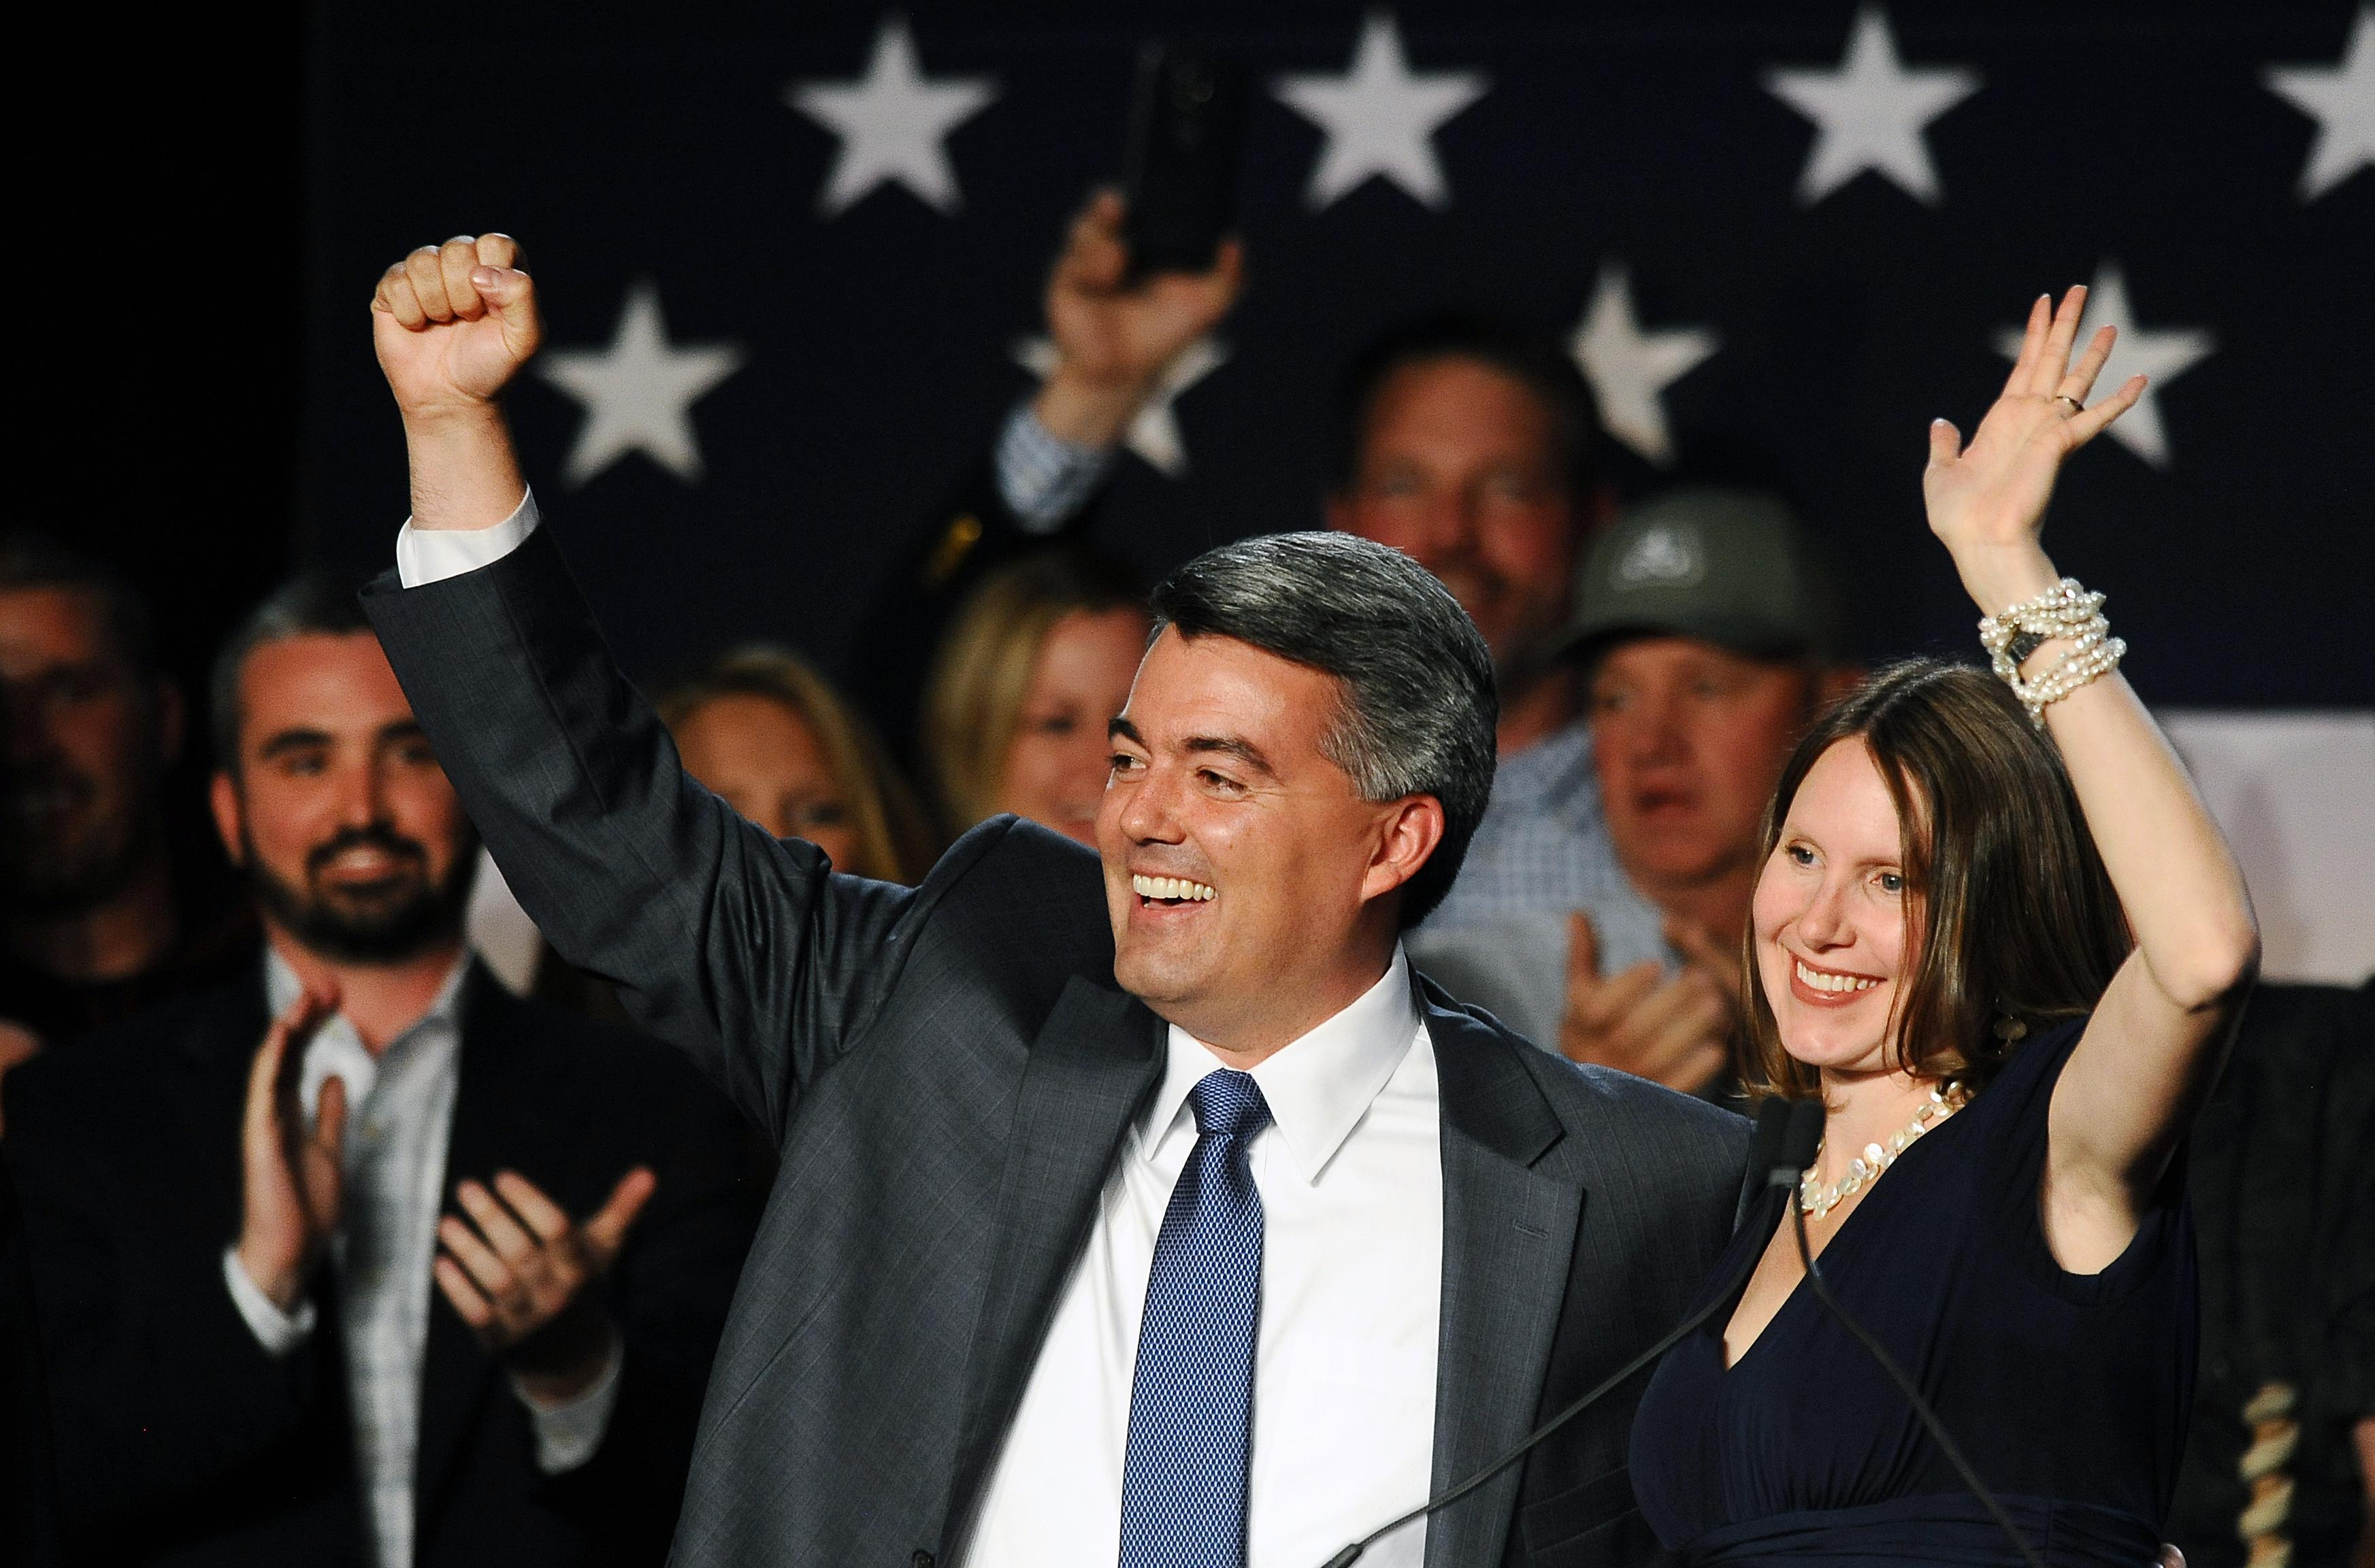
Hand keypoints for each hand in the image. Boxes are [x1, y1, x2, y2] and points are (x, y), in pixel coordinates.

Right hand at [235, 988, 346, 1312]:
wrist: (293, 1250)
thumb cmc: (306, 1206)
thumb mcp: (330, 1149)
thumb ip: (329, 1114)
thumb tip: (335, 1078)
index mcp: (289, 1112)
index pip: (299, 1057)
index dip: (314, 1024)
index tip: (335, 995)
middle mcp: (272, 1112)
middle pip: (284, 1053)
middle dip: (303, 1016)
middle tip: (326, 982)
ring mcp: (263, 1123)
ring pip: (270, 1066)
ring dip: (287, 1029)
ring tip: (306, 997)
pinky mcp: (260, 1139)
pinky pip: (263, 1093)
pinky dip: (270, 1061)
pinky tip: (282, 1034)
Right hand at [370, 234, 542, 424]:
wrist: (451, 398)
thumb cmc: (491, 366)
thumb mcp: (524, 338)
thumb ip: (522, 297)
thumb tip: (481, 273)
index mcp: (499, 268)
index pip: (495, 244)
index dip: (492, 278)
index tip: (492, 310)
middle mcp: (462, 264)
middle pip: (457, 249)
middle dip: (464, 295)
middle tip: (467, 321)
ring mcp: (427, 273)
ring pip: (423, 261)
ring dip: (436, 303)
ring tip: (444, 324)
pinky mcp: (394, 287)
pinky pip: (396, 280)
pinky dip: (410, 312)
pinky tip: (419, 326)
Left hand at [434, 1167, 654, 1403]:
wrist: (569, 1355)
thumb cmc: (581, 1283)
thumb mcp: (602, 1250)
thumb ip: (621, 1211)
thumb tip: (648, 1172)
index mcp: (580, 1267)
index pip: (556, 1229)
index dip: (528, 1201)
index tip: (503, 1176)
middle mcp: (556, 1293)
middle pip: (522, 1251)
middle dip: (492, 1217)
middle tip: (467, 1186)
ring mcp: (529, 1318)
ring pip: (496, 1281)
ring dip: (468, 1250)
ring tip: (447, 1221)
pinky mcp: (502, 1340)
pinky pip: (478, 1313)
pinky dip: (458, 1289)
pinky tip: (442, 1260)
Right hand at [1033, 190, 1242, 447]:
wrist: (1126, 373)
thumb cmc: (1165, 335)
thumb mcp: (1205, 307)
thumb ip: (1227, 277)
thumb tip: (1235, 243)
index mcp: (1148, 244)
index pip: (1145, 206)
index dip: (1148, 191)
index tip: (1155, 181)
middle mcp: (1115, 245)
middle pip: (1108, 209)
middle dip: (1109, 203)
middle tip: (1119, 204)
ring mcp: (1088, 262)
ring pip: (1086, 229)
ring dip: (1100, 234)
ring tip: (1119, 256)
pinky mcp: (1066, 282)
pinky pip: (1071, 262)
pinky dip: (1089, 267)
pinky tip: (1105, 279)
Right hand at [1559, 913, 1733, 1093]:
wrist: (1592, 1093)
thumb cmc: (1593, 1028)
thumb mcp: (1582, 994)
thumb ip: (1583, 957)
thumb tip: (1577, 914)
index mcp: (1578, 1027)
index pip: (1597, 1008)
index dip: (1626, 986)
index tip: (1656, 965)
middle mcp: (1596, 1057)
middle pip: (1630, 1032)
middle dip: (1668, 1003)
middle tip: (1702, 978)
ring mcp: (1623, 1082)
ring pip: (1656, 1058)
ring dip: (1688, 1030)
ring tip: (1717, 1005)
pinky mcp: (1649, 1103)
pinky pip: (1673, 1089)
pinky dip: (1695, 1069)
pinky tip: (1717, 1047)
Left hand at [1922, 284, 2145, 613]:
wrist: (1978, 543)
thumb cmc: (1960, 519)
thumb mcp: (1940, 473)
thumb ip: (1944, 445)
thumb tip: (1941, 422)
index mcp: (2001, 423)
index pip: (2023, 367)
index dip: (2033, 334)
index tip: (2043, 301)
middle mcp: (2029, 421)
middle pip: (2051, 360)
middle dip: (2064, 324)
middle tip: (2078, 287)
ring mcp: (2047, 430)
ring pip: (2075, 379)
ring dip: (2092, 350)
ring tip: (2109, 323)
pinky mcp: (2060, 445)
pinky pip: (2095, 416)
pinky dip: (2118, 400)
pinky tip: (2140, 381)